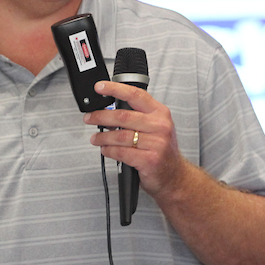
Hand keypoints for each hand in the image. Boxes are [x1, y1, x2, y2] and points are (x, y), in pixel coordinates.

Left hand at [82, 80, 190, 196]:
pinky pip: (121, 152)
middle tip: (89, 118)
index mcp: (160, 113)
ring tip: (96, 138)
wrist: (174, 176)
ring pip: (120, 136)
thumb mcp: (155, 127)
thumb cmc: (161, 150)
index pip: (136, 95)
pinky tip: (105, 150)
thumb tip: (109, 109)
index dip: (115, 89)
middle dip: (101, 116)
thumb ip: (137, 116)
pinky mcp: (149, 160)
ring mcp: (157, 143)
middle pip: (123, 116)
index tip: (100, 87)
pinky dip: (109, 151)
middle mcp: (160, 126)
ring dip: (103, 137)